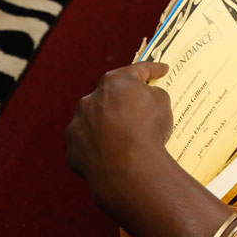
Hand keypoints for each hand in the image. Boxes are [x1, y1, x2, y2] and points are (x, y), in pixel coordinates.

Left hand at [66, 62, 171, 196]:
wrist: (128, 167)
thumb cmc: (148, 130)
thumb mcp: (163, 104)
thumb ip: (153, 95)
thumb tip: (147, 98)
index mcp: (114, 82)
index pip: (138, 70)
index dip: (153, 70)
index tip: (162, 70)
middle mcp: (91, 99)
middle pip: (110, 95)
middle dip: (123, 100)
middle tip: (139, 109)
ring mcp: (78, 124)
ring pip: (94, 119)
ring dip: (107, 124)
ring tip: (125, 137)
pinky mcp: (73, 148)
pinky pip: (88, 143)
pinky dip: (99, 146)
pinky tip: (112, 154)